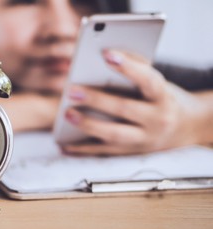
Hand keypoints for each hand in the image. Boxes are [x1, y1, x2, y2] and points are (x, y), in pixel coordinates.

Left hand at [61, 49, 206, 154]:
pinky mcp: (131, 153)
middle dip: (97, 100)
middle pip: (125, 109)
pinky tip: (64, 145)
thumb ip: (136, 69)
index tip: (106, 54)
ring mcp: (144, 140)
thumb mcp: (158, 81)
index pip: (148, 81)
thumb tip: (103, 56)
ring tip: (66, 114)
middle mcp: (157, 120)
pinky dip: (83, 150)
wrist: (186, 127)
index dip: (129, 67)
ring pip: (114, 135)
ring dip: (88, 125)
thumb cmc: (162, 96)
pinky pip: (104, 153)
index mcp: (164, 96)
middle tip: (71, 91)